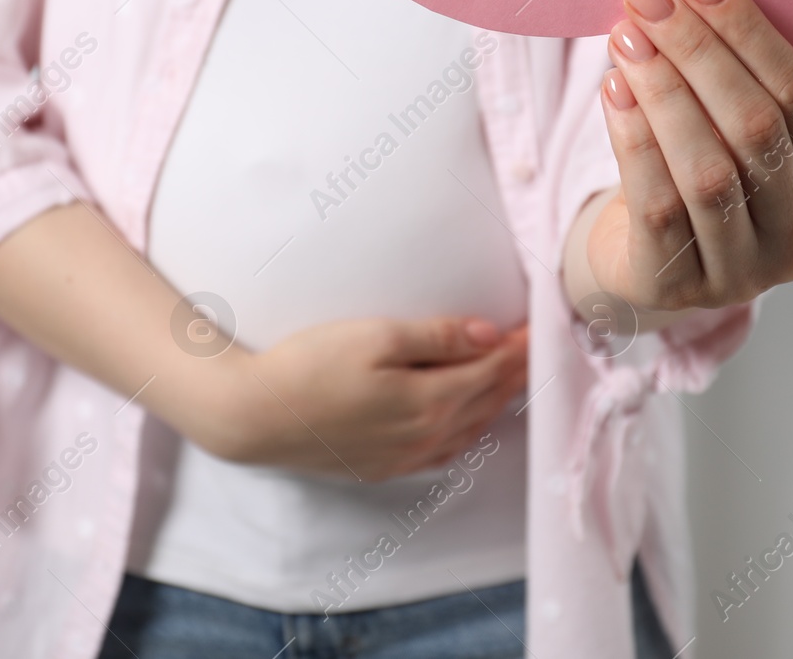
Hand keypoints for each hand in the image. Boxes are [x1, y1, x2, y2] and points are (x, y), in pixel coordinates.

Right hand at [201, 316, 527, 480]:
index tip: (536, 324)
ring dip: (495, 402)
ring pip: (470, 429)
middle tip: (532, 347)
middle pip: (487, 400)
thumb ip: (437, 336)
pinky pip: (443, 452)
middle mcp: (427, 435)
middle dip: (513, 372)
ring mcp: (405, 457)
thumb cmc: (310, 365)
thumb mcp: (376, 336)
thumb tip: (488, 334)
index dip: (517, 346)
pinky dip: (466, 432)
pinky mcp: (384, 467)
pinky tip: (467, 422)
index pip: (491, 369)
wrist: (256, 415)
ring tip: (510, 378)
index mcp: (430, 400)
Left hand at [585, 0, 792, 311]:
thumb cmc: (697, 180)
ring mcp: (742, 273)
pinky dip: (635, 140)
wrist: (647, 268)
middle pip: (756, 128)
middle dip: (699, 52)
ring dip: (664, 91)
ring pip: (708, 170)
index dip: (751, 33)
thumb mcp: (732, 137)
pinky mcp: (678, 289)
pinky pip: (658, 207)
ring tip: (626, 36)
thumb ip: (736, 80)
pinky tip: (614, 89)